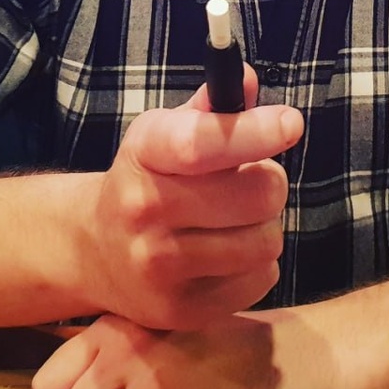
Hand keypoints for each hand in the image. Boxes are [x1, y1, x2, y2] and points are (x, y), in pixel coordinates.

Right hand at [85, 66, 302, 329]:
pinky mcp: (180, 309)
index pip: (202, 144)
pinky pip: (261, 279)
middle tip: (252, 182)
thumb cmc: (150, 179)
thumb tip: (248, 78)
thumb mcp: (167, 134)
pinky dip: (257, 264)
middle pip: (256, 195)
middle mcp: (144, 210)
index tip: (291, 123)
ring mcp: (159, 266)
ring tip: (236, 220)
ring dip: (264, 226)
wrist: (96, 251)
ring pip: (265, 240)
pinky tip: (227, 255)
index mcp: (143, 154)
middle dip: (269, 183)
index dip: (254, 132)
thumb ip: (213, 108)